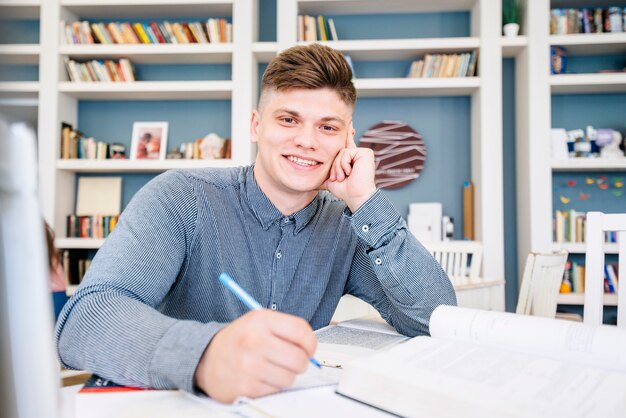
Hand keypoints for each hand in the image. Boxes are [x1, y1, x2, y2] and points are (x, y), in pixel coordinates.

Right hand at [194, 310, 316, 402]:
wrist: (205, 357)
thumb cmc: (238, 340)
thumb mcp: (259, 322)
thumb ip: (286, 330)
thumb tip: (312, 347)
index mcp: (260, 320)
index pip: (301, 331)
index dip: (310, 343)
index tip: (308, 348)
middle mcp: (254, 341)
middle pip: (299, 358)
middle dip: (299, 362)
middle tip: (289, 360)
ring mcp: (249, 365)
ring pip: (290, 378)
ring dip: (284, 375)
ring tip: (269, 367)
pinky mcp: (246, 387)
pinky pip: (275, 390)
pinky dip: (271, 386)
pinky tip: (259, 377)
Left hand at [322, 123, 376, 211]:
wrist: (355, 196)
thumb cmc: (344, 190)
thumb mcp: (329, 179)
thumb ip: (323, 174)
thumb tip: (310, 181)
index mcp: (350, 158)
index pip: (345, 143)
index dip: (346, 132)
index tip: (348, 120)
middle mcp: (358, 154)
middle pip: (337, 151)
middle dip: (335, 166)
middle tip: (339, 178)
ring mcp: (362, 152)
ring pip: (341, 152)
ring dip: (338, 167)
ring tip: (343, 177)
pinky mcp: (365, 152)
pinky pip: (346, 152)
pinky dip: (344, 164)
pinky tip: (349, 172)